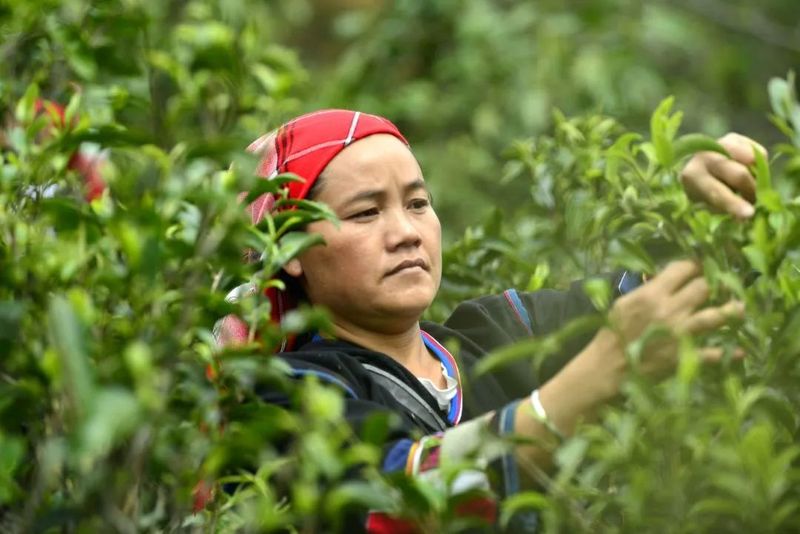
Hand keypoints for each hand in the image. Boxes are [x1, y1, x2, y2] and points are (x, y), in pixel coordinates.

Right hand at [598, 260, 743, 379]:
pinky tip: (740, 351)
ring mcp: (681, 333)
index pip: (683, 269)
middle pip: (704, 287)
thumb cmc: (612, 333)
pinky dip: (729, 353)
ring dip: (732, 311)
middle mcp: (671, 310)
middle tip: (719, 285)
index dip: (695, 265)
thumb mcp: (624, 303)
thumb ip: (648, 290)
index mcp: (652, 294)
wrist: (608, 367)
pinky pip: (714, 353)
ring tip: (740, 308)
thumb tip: (668, 281)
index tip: (699, 267)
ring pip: (717, 316)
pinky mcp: (685, 356)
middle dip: (713, 283)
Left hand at [680, 133, 766, 219]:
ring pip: (750, 160)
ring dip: (755, 176)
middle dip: (751, 190)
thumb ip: (725, 208)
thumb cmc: (702, 191)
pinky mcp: (733, 137)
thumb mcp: (707, 204)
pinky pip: (757, 152)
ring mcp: (718, 143)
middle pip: (739, 174)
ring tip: (748, 185)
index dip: (734, 204)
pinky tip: (748, 171)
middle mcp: (703, 157)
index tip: (749, 214)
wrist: (696, 167)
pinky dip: (758, 165)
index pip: (717, 192)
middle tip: (752, 201)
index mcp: (691, 177)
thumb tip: (746, 215)